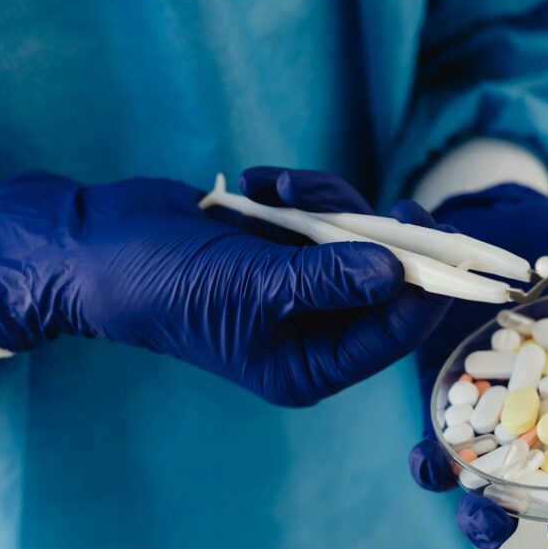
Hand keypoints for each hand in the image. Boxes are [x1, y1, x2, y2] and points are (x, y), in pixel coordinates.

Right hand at [0, 168, 450, 405]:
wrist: (96, 243)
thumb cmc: (163, 283)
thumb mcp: (250, 285)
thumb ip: (327, 280)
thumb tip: (396, 272)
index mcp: (309, 365)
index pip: (392, 334)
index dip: (427, 293)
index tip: (451, 248)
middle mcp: (313, 331)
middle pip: (386, 284)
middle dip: (384, 239)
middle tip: (397, 205)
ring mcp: (302, 286)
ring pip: (358, 239)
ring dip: (330, 204)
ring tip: (282, 188)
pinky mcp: (288, 246)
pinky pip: (325, 213)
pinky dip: (301, 191)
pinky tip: (261, 183)